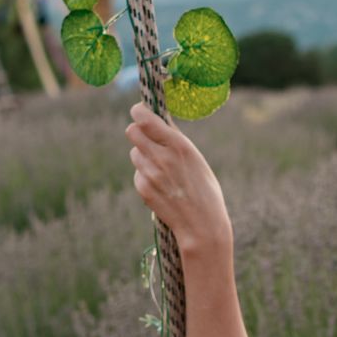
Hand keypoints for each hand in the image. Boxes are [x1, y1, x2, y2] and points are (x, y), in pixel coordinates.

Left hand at [126, 102, 229, 252]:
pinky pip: (137, 173)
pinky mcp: (143, 188)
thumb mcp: (196, 160)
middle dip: (138, 131)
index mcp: (179, 145)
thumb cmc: (205, 191)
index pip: (144, 118)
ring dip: (143, 154)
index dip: (139, 111)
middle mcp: (161, 157)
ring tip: (161, 166)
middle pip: (131, 131)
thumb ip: (176, 141)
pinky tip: (161, 185)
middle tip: (147, 136)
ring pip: (134, 152)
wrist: (202, 226)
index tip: (141, 111)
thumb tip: (159, 120)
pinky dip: (145, 175)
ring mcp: (150, 174)